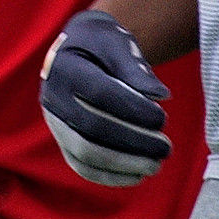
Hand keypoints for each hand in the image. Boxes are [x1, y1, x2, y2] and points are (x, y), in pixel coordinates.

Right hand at [39, 10, 171, 186]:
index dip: (132, 109)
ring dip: (124, 163)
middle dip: (132, 141)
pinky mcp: (63, 141)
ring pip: (86, 153)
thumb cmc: (102, 43)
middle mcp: (53, 97)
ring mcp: (55, 122)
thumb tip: (161, 96)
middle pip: (92, 128)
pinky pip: (82, 165)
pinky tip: (138, 175)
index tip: (161, 117)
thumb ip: (136, 68)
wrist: (80, 49)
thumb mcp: (117, 43)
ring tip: (156, 164)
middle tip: (165, 147)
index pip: (99, 94)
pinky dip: (110, 175)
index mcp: (64, 66)